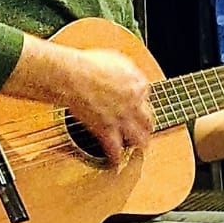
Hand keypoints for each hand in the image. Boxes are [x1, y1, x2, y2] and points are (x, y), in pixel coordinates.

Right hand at [69, 46, 155, 166]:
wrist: (74, 76)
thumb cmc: (89, 64)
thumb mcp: (117, 58)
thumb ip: (127, 70)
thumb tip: (127, 73)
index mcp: (139, 85)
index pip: (146, 97)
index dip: (140, 102)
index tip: (136, 106)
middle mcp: (135, 103)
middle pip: (149, 119)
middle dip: (148, 126)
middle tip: (148, 130)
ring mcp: (122, 119)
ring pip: (139, 137)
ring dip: (140, 143)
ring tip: (141, 147)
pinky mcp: (106, 131)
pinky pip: (114, 149)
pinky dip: (116, 158)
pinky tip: (116, 164)